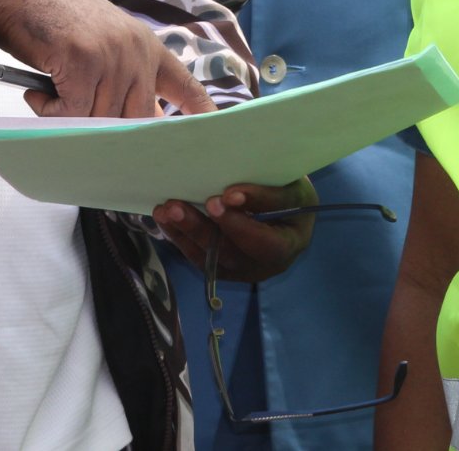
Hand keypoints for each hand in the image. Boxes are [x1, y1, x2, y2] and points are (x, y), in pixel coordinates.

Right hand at [0, 0, 216, 118]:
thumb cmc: (55, 19)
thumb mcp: (105, 42)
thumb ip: (125, 76)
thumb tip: (135, 122)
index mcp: (145, 46)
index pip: (183, 84)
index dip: (199, 110)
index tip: (214, 129)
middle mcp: (135, 51)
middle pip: (135, 118)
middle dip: (107, 130)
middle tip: (77, 120)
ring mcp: (112, 56)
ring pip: (99, 119)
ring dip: (67, 117)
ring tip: (49, 92)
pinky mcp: (84, 62)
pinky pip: (71, 113)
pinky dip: (49, 111)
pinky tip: (38, 91)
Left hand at [154, 178, 317, 284]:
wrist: (288, 212)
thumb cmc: (291, 196)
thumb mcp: (293, 189)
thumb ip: (268, 195)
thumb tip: (230, 194)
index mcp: (288, 245)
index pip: (265, 241)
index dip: (242, 224)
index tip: (225, 196)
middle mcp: (264, 266)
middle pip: (230, 253)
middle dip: (201, 228)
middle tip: (177, 206)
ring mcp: (241, 270)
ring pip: (209, 256)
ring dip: (184, 232)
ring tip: (165, 209)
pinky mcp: (222, 267)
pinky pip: (198, 256)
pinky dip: (180, 236)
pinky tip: (165, 217)